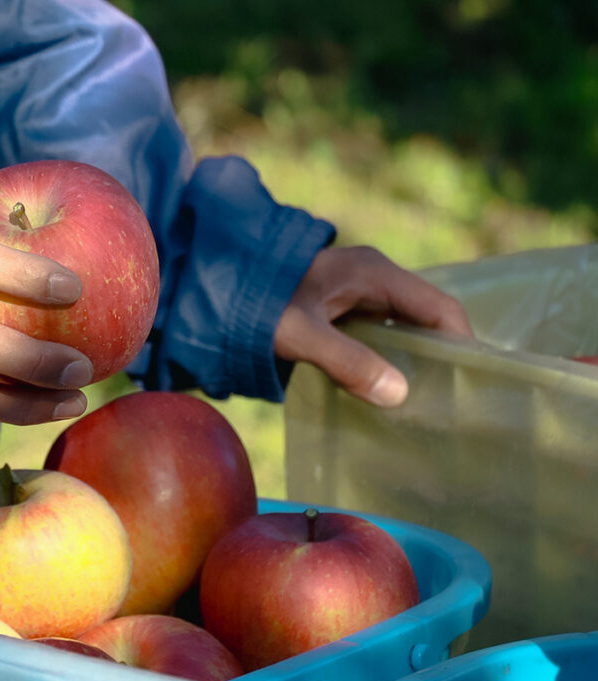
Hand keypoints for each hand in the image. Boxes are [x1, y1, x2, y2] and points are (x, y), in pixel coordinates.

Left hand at [274, 245, 472, 406]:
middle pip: (424, 320)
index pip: (441, 308)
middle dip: (435, 359)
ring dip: (406, 363)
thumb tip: (400, 394)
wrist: (213, 285)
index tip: (466, 387)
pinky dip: (381, 361)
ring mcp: (356, 293)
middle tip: (442, 405)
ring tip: (415, 406)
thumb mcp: (302, 334)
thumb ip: (348, 362)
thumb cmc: (258, 304)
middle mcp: (373, 279)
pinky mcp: (339, 310)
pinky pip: (374, 336)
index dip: (460, 344)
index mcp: (375, 273)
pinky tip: (377, 392)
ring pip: (399, 331)